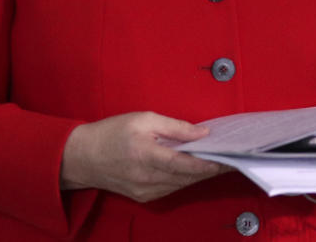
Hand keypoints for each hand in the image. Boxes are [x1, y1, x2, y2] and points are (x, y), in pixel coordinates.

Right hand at [60, 111, 229, 202]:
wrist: (83, 157)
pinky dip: (186, 179)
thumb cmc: (112, 133)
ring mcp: (145, 191)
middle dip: (211, 169)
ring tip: (220, 161)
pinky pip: (172, 188)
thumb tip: (202, 133)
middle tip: (233, 158)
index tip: (228, 158)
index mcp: (146, 155)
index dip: (208, 163)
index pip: (185, 164)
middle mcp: (147, 178)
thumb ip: (175, 127)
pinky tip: (196, 168)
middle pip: (188, 177)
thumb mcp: (144, 119)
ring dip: (200, 174)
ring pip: (182, 185)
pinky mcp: (144, 196)